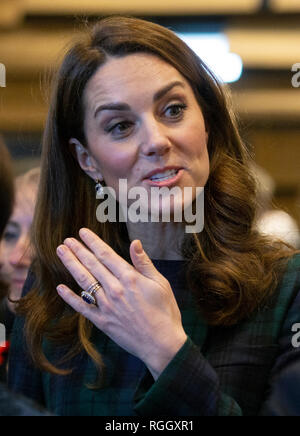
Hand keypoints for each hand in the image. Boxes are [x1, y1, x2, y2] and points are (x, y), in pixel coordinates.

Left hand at [56, 228, 186, 378]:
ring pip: (84, 281)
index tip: (82, 232)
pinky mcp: (102, 322)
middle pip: (92, 265)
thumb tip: (135, 242)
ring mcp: (106, 306)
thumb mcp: (160, 283)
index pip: (106, 255)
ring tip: (61, 253)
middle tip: (66, 241)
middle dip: (78, 250)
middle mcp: (114, 289)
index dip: (93, 242)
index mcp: (129, 278)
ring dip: (71, 265)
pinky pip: (82, 307)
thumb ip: (144, 263)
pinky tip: (60, 288)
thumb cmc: (165, 312)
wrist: (162, 344)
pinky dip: (70, 298)